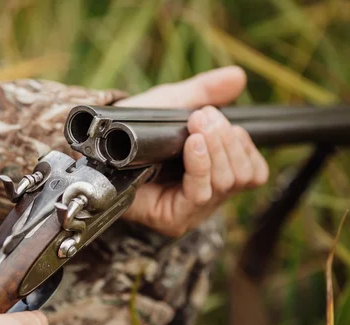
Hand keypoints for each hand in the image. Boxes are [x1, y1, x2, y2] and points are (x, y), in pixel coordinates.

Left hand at [115, 66, 268, 236]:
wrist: (101, 148)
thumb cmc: (134, 131)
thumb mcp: (171, 105)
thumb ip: (203, 92)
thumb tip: (237, 76)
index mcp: (214, 172)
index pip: (253, 171)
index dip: (242, 143)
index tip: (216, 115)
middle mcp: (208, 194)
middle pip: (241, 175)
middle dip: (224, 139)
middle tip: (202, 118)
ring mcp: (193, 209)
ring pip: (227, 183)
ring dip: (216, 149)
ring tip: (195, 131)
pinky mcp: (175, 219)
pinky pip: (201, 194)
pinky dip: (202, 167)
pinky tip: (193, 147)